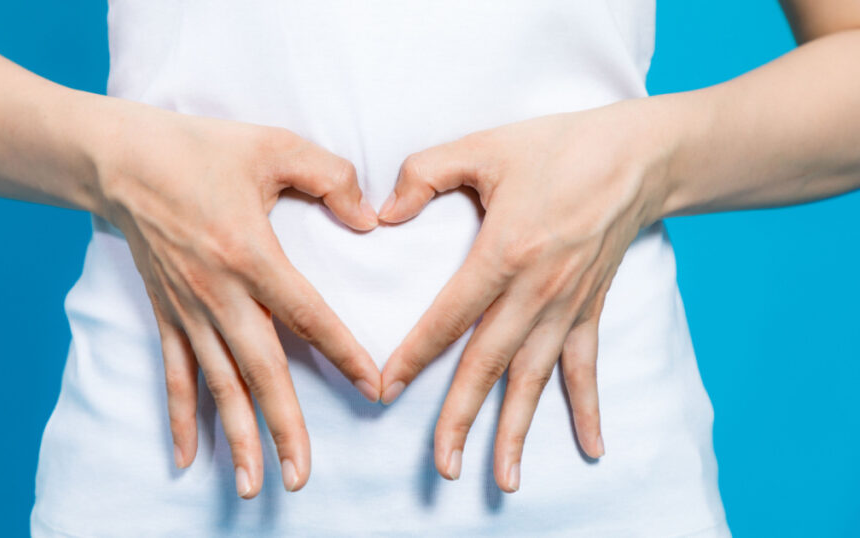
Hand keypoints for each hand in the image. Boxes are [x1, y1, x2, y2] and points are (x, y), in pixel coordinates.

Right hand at [89, 102, 381, 497]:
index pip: (308, 316)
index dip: (343, 354)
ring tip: (255, 485)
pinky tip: (188, 458)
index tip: (373, 388)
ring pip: (218, 384)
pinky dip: (181, 417)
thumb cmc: (199, 149)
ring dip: (237, 437)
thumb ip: (331, 178)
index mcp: (250, 253)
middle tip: (301, 476)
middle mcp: (218, 293)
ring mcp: (188, 309)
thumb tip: (368, 220)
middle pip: (260, 371)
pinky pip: (175, 373)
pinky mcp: (165, 313)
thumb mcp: (274, 146)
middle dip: (283, 426)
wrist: (120, 159)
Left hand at [378, 100, 671, 491]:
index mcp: (505, 252)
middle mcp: (537, 290)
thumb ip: (425, 173)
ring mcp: (568, 306)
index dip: (414, 355)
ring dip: (518, 430)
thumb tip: (382, 212)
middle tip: (442, 466)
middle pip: (490, 364)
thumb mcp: (484, 146)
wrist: (638, 155)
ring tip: (503, 479)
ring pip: (535, 378)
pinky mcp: (590, 308)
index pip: (448, 317)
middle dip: (462, 418)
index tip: (385, 390)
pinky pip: (586, 366)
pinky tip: (592, 448)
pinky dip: (588, 408)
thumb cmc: (557, 147)